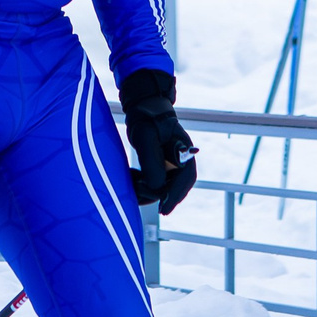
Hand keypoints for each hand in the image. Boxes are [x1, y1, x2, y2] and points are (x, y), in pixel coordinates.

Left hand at [118, 68, 197, 213]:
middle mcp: (180, 160)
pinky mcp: (161, 166)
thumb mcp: (146, 137)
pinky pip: (155, 182)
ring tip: (131, 181)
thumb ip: (152, 161)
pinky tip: (132, 178)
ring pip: (162, 187)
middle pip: (174, 187)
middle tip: (138, 192)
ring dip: (147, 190)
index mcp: (183, 151)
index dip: (175, 196)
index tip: (164, 210)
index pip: (185, 178)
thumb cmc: (147, 118)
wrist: (142, 107)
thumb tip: (157, 187)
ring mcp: (171, 164)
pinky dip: (143, 185)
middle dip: (156, 194)